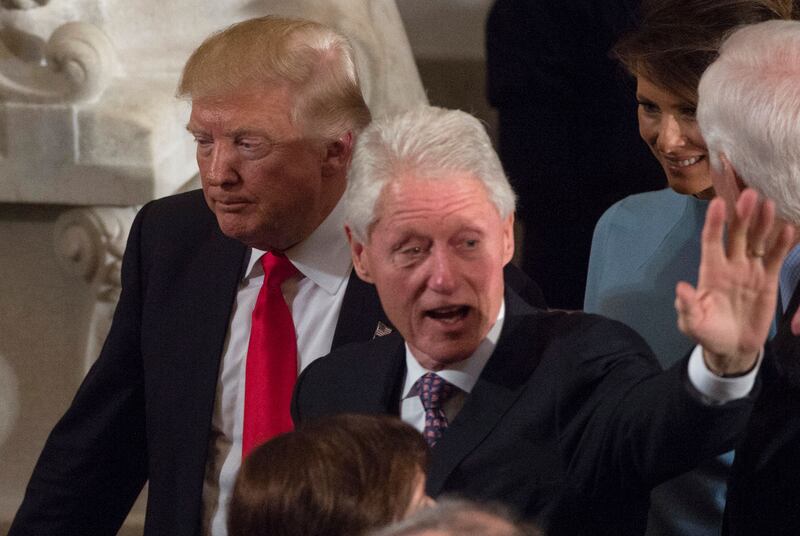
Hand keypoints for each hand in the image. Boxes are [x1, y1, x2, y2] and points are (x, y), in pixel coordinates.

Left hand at [675, 189, 793, 374]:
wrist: (732, 348)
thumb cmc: (708, 333)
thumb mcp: (692, 323)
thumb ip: (687, 306)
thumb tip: (681, 288)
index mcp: (710, 272)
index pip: (711, 241)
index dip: (714, 223)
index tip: (717, 203)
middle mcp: (730, 265)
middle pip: (737, 235)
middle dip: (742, 215)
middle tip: (750, 194)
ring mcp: (750, 271)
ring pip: (757, 241)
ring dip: (763, 223)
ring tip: (769, 204)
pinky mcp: (767, 280)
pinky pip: (775, 258)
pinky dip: (782, 244)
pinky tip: (788, 229)